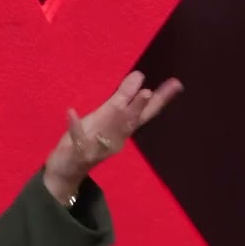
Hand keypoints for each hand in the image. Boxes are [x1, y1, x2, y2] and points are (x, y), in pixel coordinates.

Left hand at [43, 71, 182, 198]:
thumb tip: (140, 75)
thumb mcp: (107, 115)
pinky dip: (75, 126)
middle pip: (130, 122)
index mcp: (124, 128)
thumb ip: (124, 96)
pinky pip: (78, 139)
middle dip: (138, 108)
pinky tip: (71, 111)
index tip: (176, 83)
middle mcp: (116, 139)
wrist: (68, 170)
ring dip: (116, 120)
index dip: (161, 99)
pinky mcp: (79, 152)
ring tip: (119, 104)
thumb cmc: (90, 138)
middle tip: (148, 92)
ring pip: (110, 134)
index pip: (146, 112)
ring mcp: (99, 147)